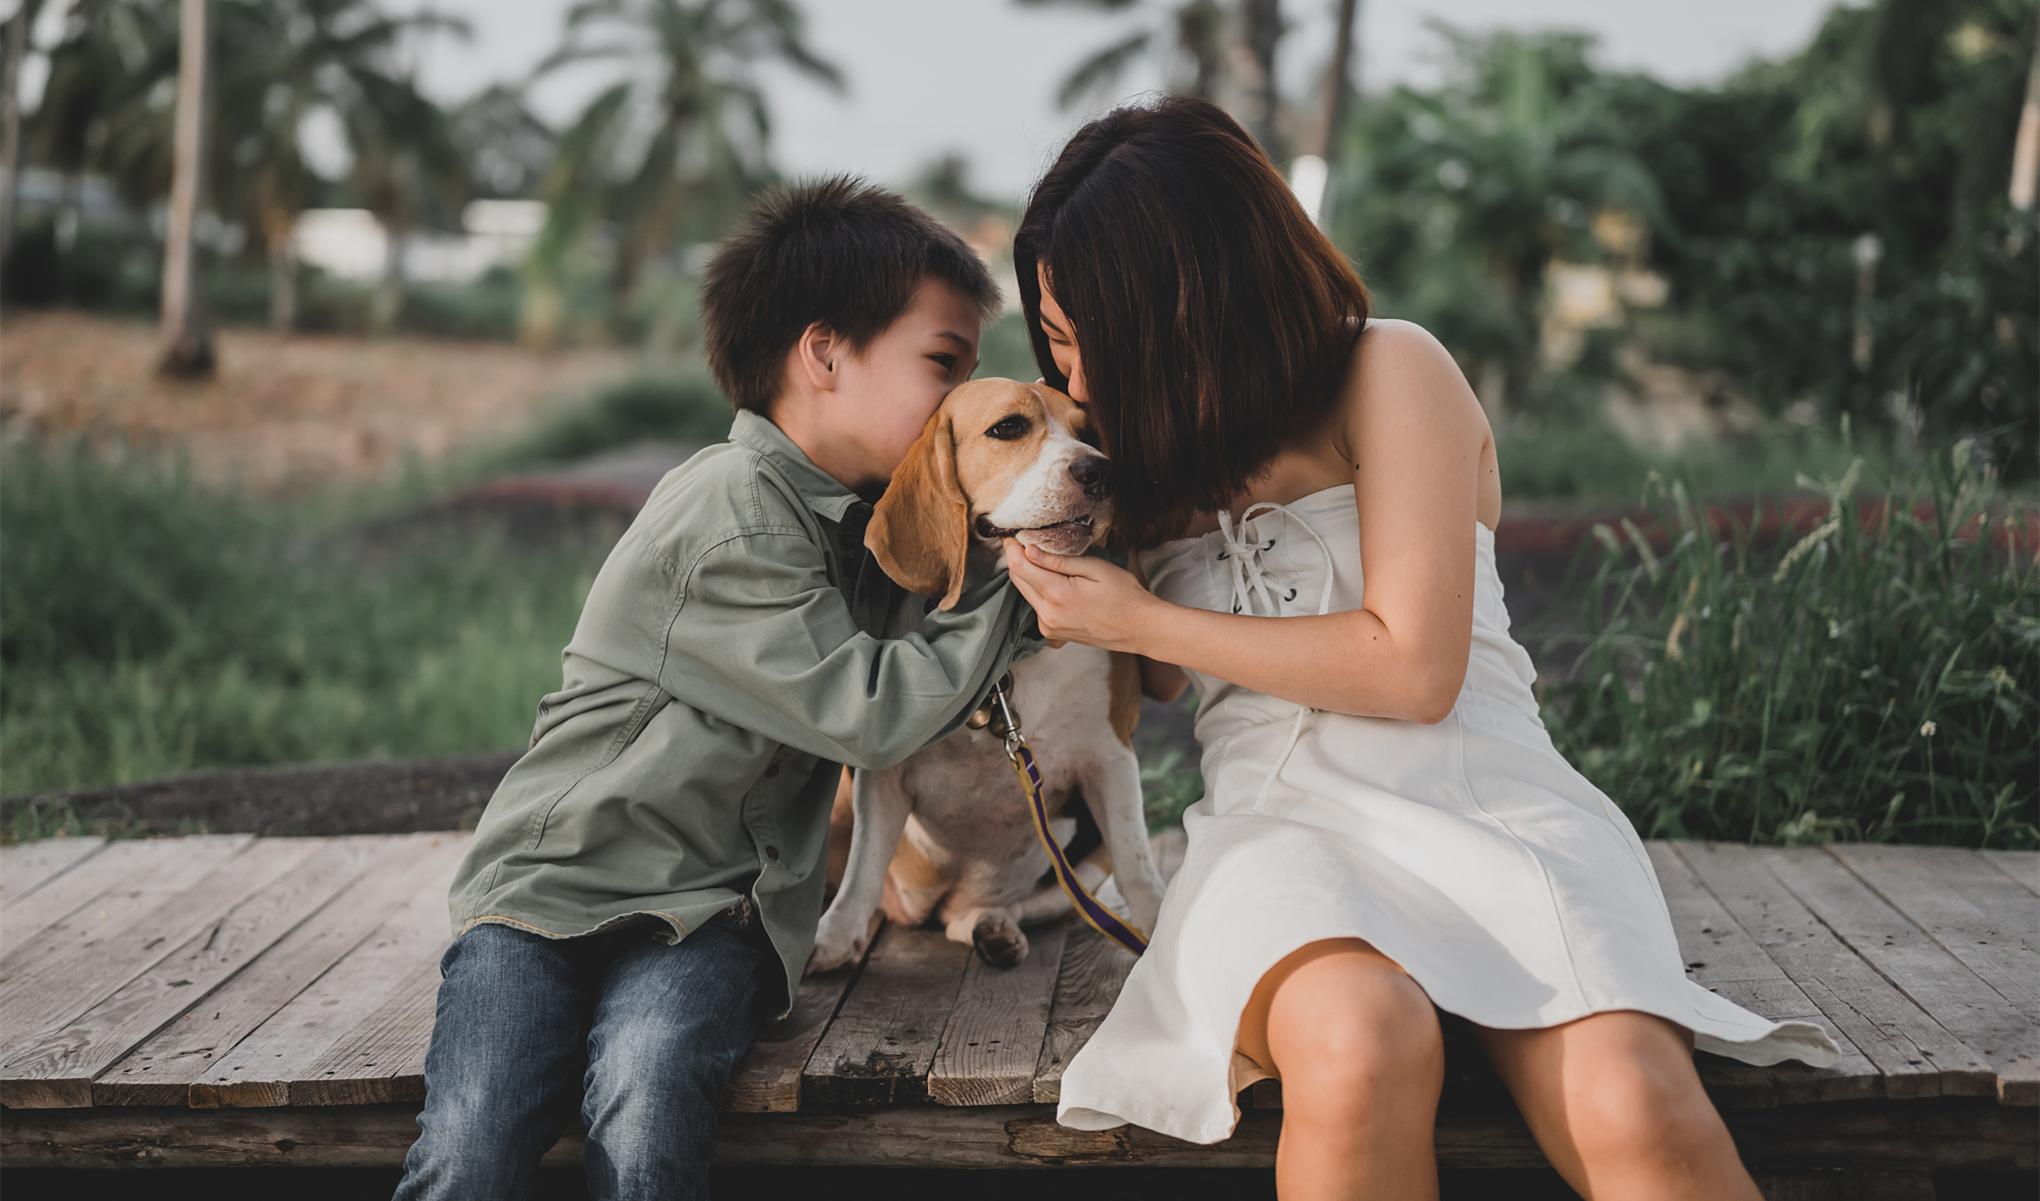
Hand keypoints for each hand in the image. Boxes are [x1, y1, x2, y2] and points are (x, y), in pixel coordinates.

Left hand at [1001, 539, 1154, 653]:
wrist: (1139, 628)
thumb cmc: (1124, 596)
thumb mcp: (1095, 568)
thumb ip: (1059, 561)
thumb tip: (1029, 550)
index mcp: (1057, 596)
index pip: (1020, 567)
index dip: (1012, 547)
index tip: (1013, 534)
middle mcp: (1047, 615)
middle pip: (1018, 580)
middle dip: (1018, 559)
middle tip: (1025, 541)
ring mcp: (1048, 627)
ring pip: (1025, 593)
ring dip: (1028, 575)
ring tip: (1041, 558)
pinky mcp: (1052, 633)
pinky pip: (1036, 606)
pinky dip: (1039, 591)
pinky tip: (1053, 581)